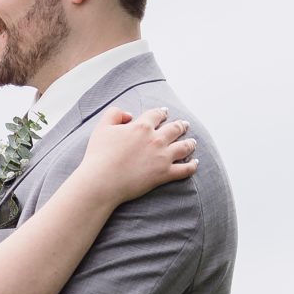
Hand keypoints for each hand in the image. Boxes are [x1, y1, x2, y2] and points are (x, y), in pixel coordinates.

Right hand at [78, 105, 195, 206]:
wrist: (101, 181)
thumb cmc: (98, 155)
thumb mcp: (101, 128)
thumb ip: (114, 114)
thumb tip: (128, 115)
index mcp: (141, 126)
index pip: (156, 114)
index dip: (161, 112)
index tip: (164, 113)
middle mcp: (156, 139)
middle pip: (175, 128)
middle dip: (180, 125)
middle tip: (184, 125)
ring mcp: (162, 157)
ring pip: (184, 146)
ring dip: (190, 143)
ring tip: (192, 142)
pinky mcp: (164, 174)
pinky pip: (185, 169)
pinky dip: (192, 165)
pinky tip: (195, 163)